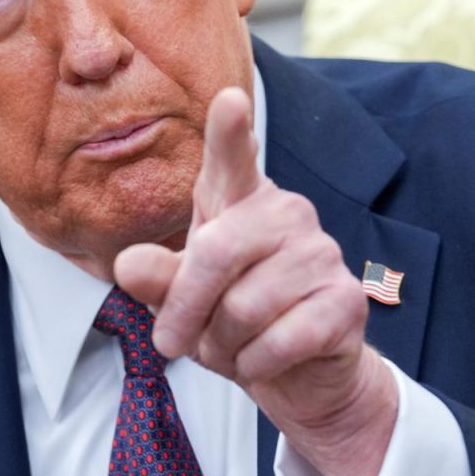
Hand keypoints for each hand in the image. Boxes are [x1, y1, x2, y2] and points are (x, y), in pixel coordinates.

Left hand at [115, 86, 397, 475]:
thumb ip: (157, 279)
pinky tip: (264, 361)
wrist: (300, 376)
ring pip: (245, 307)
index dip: (230, 131)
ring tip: (232, 348)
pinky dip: (257, 365)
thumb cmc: (233, 323)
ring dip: (223, 346)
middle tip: (172, 343)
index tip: (229, 99)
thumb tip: (129, 265)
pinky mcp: (346, 301)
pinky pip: (280, 339)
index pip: (233, 159)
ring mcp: (323, 254)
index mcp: (241, 202)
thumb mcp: (182, 300)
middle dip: (184, 309)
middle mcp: (287, 214)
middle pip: (215, 252)